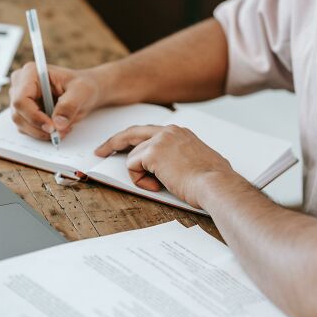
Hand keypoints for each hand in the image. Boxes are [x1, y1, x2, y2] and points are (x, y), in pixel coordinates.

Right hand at [9, 63, 101, 140]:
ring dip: (42, 132)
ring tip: (63, 129)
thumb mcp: (81, 92)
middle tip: (60, 132)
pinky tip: (57, 128)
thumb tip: (58, 124)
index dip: (34, 116)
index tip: (51, 127)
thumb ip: (69, 106)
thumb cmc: (82, 86)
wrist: (83, 92)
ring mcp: (20, 99)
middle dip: (39, 128)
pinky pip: (27, 129)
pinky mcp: (24, 112)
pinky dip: (42, 133)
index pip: (21, 100)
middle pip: (18, 114)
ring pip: (21, 124)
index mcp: (31, 73)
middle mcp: (21, 85)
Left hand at [94, 124, 235, 207]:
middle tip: (100, 151)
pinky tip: (159, 185)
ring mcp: (160, 140)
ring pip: (133, 157)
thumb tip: (180, 168)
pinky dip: (141, 181)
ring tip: (161, 185)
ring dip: (141, 176)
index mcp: (180, 133)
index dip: (133, 140)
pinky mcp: (152, 153)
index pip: (149, 132)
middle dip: (113, 142)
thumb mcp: (199, 162)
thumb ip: (184, 158)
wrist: (216, 185)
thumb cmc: (213, 181)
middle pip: (132, 133)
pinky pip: (132, 167)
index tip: (120, 145)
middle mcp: (169, 131)